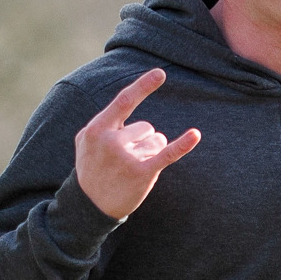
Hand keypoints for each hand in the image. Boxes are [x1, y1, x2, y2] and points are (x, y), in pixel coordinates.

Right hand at [74, 68, 199, 220]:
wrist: (89, 206)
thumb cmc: (91, 169)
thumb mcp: (86, 141)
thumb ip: (104, 122)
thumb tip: (126, 102)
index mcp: (97, 129)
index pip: (124, 101)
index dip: (143, 86)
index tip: (161, 73)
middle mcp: (112, 141)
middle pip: (146, 127)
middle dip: (141, 141)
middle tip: (124, 161)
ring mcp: (127, 158)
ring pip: (156, 140)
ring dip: (150, 152)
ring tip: (131, 169)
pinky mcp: (141, 174)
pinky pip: (166, 154)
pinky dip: (182, 144)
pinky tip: (195, 135)